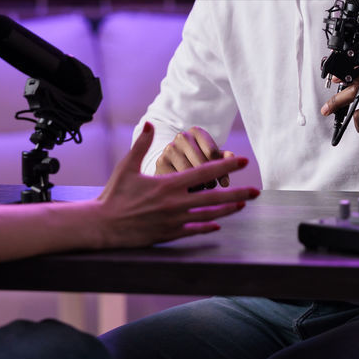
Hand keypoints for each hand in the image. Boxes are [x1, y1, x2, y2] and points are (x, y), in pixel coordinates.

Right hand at [93, 122, 257, 247]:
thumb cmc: (114, 195)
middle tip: (256, 191)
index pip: (204, 173)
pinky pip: (193, 231)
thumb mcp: (127, 167)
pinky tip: (218, 225)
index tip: (243, 160)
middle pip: (214, 197)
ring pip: (208, 215)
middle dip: (237, 193)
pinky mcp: (168, 235)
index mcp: (169, 185)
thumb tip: (148, 123)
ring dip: (227, 210)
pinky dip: (207, 227)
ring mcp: (173, 221)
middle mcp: (175, 204)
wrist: (102, 225)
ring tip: (242, 205)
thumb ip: (141, 145)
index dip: (225, 166)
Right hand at [154, 125, 236, 189]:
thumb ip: (223, 157)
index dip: (222, 170)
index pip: (213, 153)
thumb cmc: (194, 160)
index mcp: (196, 132)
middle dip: (211, 181)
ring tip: (200, 190)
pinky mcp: (160, 163)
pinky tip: (187, 193)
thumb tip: (233, 158)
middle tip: (212, 189)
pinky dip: (184, 190)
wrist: (167, 166)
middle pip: (203, 165)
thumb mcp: (208, 156)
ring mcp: (169, 149)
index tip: (225, 184)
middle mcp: (182, 137)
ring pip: (191, 175)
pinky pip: (178, 181)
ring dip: (199, 187)